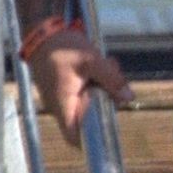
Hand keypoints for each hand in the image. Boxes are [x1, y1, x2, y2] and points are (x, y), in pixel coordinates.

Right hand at [27, 28, 134, 147]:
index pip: (73, 137)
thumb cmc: (62, 47)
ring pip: (88, 102)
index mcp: (63, 104)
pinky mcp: (65, 88)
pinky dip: (94, 81)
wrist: (44, 32)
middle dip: (105, 102)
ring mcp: (62, 97)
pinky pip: (84, 92)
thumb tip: (129, 98)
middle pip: (88, 118)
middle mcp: (61, 105)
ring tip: (106, 66)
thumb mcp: (91, 60)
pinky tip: (98, 65)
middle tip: (113, 82)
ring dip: (102, 87)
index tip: (106, 127)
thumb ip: (111, 79)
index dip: (90, 140)